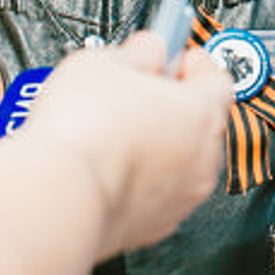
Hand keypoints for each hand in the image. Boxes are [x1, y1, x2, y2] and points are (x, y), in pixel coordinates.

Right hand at [19, 34, 232, 260]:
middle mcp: (204, 158)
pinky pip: (157, 190)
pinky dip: (140, 176)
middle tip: (134, 90)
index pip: (216, 76)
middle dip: (170, 103)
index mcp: (202, 111)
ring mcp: (182, 196)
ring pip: (180, 159)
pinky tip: (107, 163)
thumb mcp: (104, 61)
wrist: (58, 196)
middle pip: (200, 120)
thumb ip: (138, 51)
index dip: (188, 61)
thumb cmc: (83, 132)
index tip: (168, 55)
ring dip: (156, 143)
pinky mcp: (156, 224)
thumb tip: (148, 49)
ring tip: (111, 129)